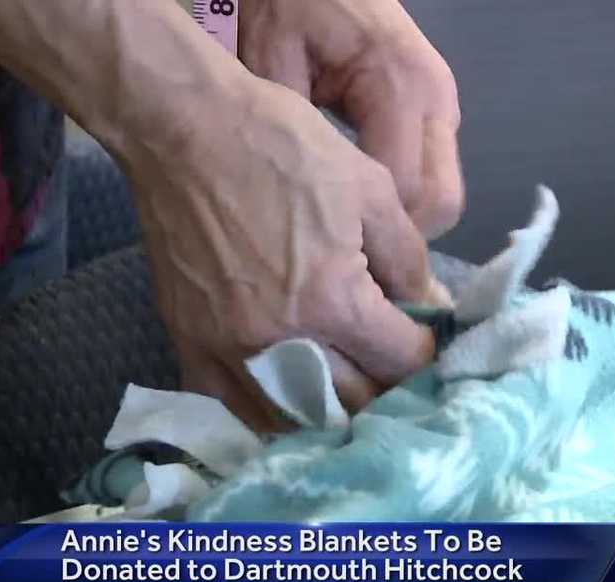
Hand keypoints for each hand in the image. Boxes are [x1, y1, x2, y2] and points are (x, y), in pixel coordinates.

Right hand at [124, 75, 446, 429]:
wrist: (183, 130)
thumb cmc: (282, 148)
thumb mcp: (369, 188)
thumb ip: (408, 258)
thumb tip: (431, 308)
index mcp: (334, 300)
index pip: (400, 360)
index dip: (424, 350)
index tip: (423, 335)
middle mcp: (282, 340)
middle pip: (354, 401)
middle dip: (384, 387)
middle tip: (392, 365)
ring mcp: (229, 350)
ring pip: (293, 419)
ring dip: (329, 412)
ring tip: (346, 389)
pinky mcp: (189, 345)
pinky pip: (233, 408)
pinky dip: (267, 413)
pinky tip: (286, 397)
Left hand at [240, 0, 464, 238]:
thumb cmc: (285, 6)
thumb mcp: (269, 62)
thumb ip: (290, 134)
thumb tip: (305, 214)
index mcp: (400, 85)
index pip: (407, 190)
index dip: (373, 238)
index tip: (329, 264)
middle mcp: (436, 100)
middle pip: (443, 202)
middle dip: (399, 242)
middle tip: (344, 259)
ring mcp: (442, 107)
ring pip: (445, 196)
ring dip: (404, 226)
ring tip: (348, 243)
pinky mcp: (434, 114)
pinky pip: (432, 176)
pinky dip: (404, 204)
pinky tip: (358, 214)